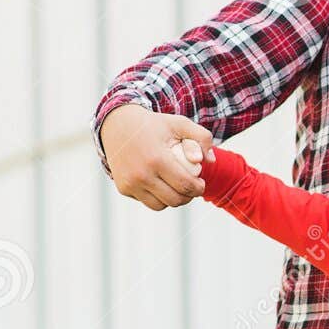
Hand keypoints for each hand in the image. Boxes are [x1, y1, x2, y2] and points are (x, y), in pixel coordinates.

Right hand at [100, 104, 215, 209]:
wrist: (118, 125)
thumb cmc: (153, 125)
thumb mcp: (179, 123)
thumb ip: (201, 137)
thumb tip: (210, 160)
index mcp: (157, 158)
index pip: (185, 185)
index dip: (198, 188)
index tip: (201, 184)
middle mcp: (142, 174)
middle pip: (175, 199)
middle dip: (189, 196)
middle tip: (192, 188)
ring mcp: (130, 183)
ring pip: (161, 205)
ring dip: (173, 200)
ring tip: (178, 188)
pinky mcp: (124, 188)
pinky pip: (147, 201)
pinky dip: (157, 198)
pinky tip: (162, 185)